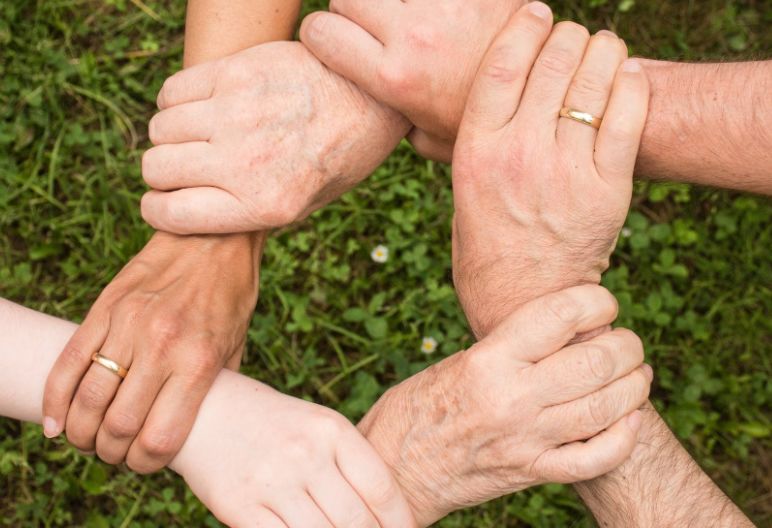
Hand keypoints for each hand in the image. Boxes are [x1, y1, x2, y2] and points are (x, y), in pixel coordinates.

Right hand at [42, 231, 261, 472]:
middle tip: (114, 453)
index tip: (144, 462)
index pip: (160, 438)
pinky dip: (55, 399)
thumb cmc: (230, 296)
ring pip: (88, 399)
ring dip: (81, 432)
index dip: (146, 463)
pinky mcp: (105, 308)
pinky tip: (56, 421)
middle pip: (118, 426)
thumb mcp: (236, 346)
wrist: (213, 238)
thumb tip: (193, 427)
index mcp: (198, 362)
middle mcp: (161, 346)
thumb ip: (214, 389)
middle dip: (111, 452)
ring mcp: (129, 325)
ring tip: (88, 438)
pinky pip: (68, 362)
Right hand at [140, 41, 409, 233]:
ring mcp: (238, 114)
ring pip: (160, 129)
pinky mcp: (236, 72)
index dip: (158, 210)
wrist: (372, 97)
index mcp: (265, 205)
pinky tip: (202, 107)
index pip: (171, 214)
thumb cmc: (339, 156)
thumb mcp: (305, 205)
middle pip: (157, 169)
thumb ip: (248, 213)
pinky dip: (176, 102)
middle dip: (163, 173)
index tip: (163, 202)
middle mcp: (246, 162)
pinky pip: (172, 91)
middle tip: (185, 167)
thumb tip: (191, 213)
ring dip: (171, 136)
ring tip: (198, 135)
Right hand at [172, 370, 416, 527]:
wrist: (205, 411)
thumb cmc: (273, 423)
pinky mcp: (240, 506)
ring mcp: (272, 481)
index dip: (400, 520)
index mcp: (331, 429)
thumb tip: (385, 512)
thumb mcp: (316, 425)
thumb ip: (348, 461)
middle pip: (356, 519)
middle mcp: (305, 453)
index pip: (380, 486)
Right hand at [300, 0, 528, 160]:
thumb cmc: (484, 122)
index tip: (336, 41)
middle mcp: (414, 36)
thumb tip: (373, 115)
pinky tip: (445, 13)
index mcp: (394, 78)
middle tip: (374, 26)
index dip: (322, 35)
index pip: (320, 32)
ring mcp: (447, 5)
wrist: (549, 100)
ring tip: (411, 18)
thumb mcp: (429, 138)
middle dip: (353, 9)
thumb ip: (394, 122)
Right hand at [359, 285, 650, 525]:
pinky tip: (629, 420)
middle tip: (628, 342)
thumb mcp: (459, 361)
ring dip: (634, 386)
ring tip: (637, 374)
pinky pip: (595, 458)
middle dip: (627, 346)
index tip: (603, 302)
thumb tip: (566, 331)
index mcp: (488, 360)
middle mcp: (512, 398)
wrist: (394, 468)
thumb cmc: (418, 406)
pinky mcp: (531, 473)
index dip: (596, 301)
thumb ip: (511, 348)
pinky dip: (624, 438)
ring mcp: (526, 440)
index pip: (561, 315)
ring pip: (606, 408)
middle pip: (596, 361)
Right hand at [450, 5, 648, 336]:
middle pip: (552, 62)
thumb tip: (469, 98)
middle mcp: (519, 154)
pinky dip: (631, 85)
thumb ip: (465, 143)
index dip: (524, 26)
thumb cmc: (485, 245)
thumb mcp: (460, 190)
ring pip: (593, 81)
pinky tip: (627, 75)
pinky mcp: (607, 189)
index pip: (503, 64)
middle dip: (567, 36)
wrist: (523, 301)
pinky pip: (628, 116)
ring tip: (602, 49)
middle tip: (572, 37)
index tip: (536, 12)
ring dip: (602, 52)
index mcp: (476, 151)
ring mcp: (566, 171)